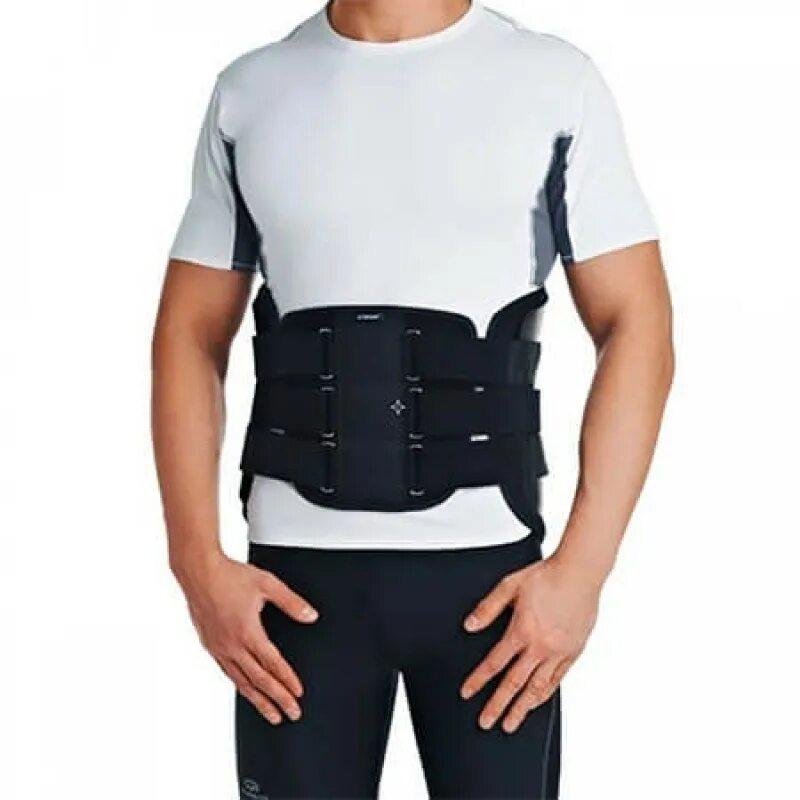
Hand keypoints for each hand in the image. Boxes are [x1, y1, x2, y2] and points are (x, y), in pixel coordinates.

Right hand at [177, 552, 318, 724]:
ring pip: (241, 682)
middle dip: (277, 699)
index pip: (273, 664)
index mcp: (247, 632)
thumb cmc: (230, 576)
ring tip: (271, 714)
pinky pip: (227, 672)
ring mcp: (219, 648)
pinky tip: (246, 690)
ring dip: (258, 700)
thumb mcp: (268, 584)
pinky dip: (240, 686)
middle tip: (291, 714)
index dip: (287, 681)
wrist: (199, 572)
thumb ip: (291, 602)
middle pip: (259, 680)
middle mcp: (232, 645)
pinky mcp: (210, 645)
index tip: (298, 695)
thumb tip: (311, 616)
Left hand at [460, 554, 599, 732]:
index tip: (467, 693)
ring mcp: (559, 652)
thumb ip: (488, 608)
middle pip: (514, 683)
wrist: (580, 572)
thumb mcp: (509, 586)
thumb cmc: (547, 575)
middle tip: (486, 722)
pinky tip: (537, 702)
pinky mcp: (574, 652)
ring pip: (537, 688)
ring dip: (522, 707)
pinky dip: (545, 694)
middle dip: (498, 705)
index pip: (494, 663)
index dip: (478, 680)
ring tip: (511, 723)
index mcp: (522, 630)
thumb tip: (470, 625)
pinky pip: (557, 680)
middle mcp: (540, 646)